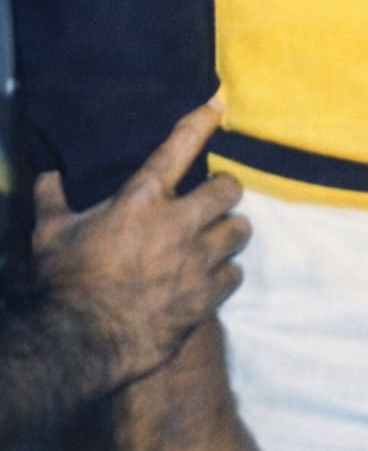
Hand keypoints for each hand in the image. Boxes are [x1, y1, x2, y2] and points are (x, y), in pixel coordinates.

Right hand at [33, 101, 249, 391]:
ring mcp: (195, 263)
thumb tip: (47, 174)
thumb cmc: (62, 284)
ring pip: (239, 232)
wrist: (75, 345)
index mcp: (142, 200)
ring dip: (230, 232)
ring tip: (220, 237)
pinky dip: (225, 274)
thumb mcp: (50, 234)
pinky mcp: (203, 299)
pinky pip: (233, 276)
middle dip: (225, 190)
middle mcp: (178, 225)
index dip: (204, 120)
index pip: (180, 145)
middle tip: (215, 199)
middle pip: (229, 189)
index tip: (219, 105)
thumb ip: (52, 199)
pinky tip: (213, 277)